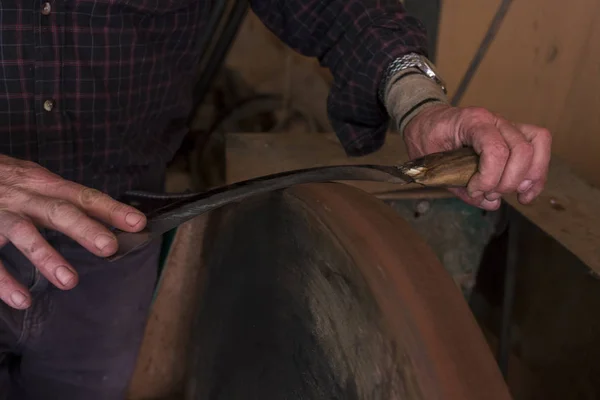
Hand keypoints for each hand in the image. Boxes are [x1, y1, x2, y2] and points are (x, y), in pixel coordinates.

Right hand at [0, 155, 145, 308]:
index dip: (111, 209)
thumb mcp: (32, 181)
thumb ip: (60, 200)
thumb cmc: (2, 181)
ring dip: (47, 257)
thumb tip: (103, 220)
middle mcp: (23, 196)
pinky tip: (22, 299)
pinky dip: (3, 281)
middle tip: (109, 247)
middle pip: (58, 211)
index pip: (83, 196)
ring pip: (23, 233)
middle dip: (85, 229)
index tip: (138, 223)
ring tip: (70, 282)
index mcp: (42, 184)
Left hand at [404, 104, 551, 210]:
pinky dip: (537, 172)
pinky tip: (525, 192)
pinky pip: (538, 147)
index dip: (489, 177)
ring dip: (530, 176)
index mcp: (471, 121)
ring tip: (516, 194)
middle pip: (522, 150)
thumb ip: (459, 184)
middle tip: (489, 194)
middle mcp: (494, 120)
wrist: (427, 120)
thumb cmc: (427, 137)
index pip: (495, 150)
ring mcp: (506, 126)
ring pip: (537, 144)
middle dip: (508, 181)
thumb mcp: (431, 162)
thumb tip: (490, 202)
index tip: (475, 190)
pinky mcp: (513, 136)